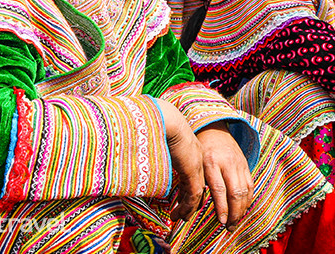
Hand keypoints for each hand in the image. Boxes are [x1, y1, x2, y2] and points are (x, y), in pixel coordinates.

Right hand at [155, 99, 205, 221]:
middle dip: (189, 202)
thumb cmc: (152, 126)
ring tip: (177, 218)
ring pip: (196, 192)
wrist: (162, 117)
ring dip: (187, 208)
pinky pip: (193, 193)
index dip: (186, 190)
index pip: (192, 175)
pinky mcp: (193, 169)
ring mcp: (196, 163)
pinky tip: (178, 214)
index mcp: (188, 149)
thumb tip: (138, 161)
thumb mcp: (155, 143)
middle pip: (197, 184)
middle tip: (180, 214)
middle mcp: (195, 157)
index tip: (179, 201)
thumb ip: (153, 154)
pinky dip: (187, 206)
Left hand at [196, 122, 253, 230]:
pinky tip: (242, 209)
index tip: (221, 222)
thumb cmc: (198, 150)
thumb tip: (184, 210)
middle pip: (235, 192)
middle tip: (229, 226)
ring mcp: (238, 163)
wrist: (214, 129)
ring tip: (235, 222)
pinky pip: (250, 185)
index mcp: (211, 162)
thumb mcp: (193, 164)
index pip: (219, 189)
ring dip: (242, 210)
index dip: (221, 207)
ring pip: (245, 190)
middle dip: (234, 212)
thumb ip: (192, 185)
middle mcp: (227, 163)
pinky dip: (247, 200)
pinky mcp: (245, 164)